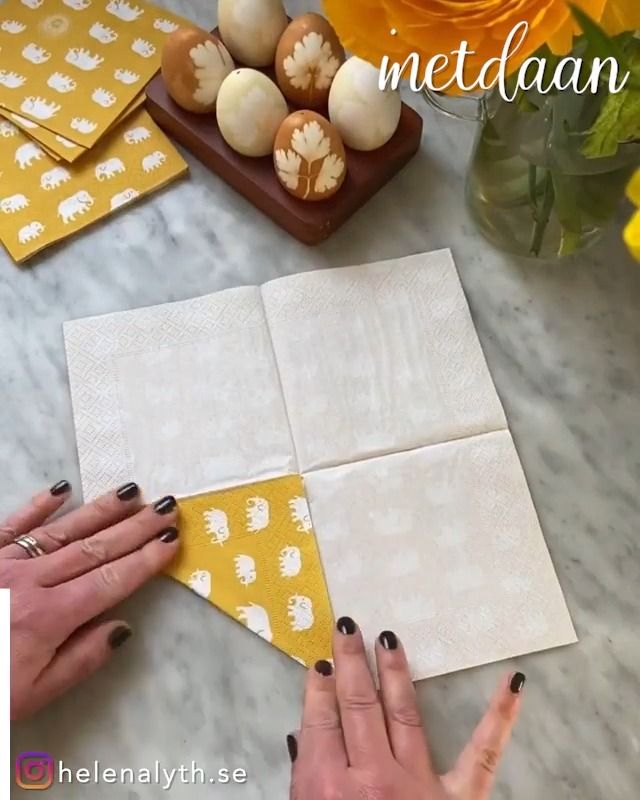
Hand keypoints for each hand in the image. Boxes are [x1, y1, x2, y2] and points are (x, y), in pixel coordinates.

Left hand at [0, 480, 179, 719]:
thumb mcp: (34, 694)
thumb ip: (81, 659)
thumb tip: (123, 626)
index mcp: (49, 618)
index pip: (111, 581)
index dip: (145, 560)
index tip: (172, 540)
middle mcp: (31, 582)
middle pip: (94, 548)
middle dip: (136, 527)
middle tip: (167, 506)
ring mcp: (4, 564)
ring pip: (62, 531)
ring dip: (100, 510)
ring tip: (132, 492)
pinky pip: (12, 525)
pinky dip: (37, 506)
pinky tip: (62, 489)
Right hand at [288, 617, 524, 799]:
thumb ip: (303, 784)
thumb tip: (300, 741)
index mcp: (327, 790)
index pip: (320, 721)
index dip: (316, 688)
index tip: (317, 662)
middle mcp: (371, 780)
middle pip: (357, 706)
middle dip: (349, 663)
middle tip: (348, 627)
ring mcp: (418, 786)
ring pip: (403, 713)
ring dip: (393, 672)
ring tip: (388, 639)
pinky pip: (482, 752)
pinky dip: (499, 715)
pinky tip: (512, 683)